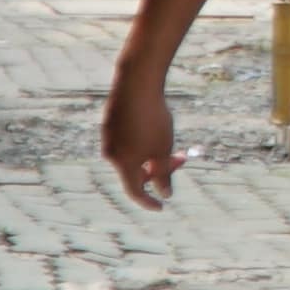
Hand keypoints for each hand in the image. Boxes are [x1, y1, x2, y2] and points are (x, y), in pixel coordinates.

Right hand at [99, 49, 181, 208]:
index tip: (162, 206)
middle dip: (157, 170)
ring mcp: (108, 137)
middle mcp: (111, 154)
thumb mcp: (163, 149)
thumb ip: (163, 174)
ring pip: (131, 155)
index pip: (134, 191)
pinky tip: (154, 125)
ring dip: (151, 154)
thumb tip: (164, 193)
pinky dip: (141, 142)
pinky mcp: (109, 123)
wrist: (136, 83)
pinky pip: (127, 140)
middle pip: (134, 171)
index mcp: (122, 164)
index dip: (149, 201)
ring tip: (169, 140)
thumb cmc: (152, 118)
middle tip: (181, 159)